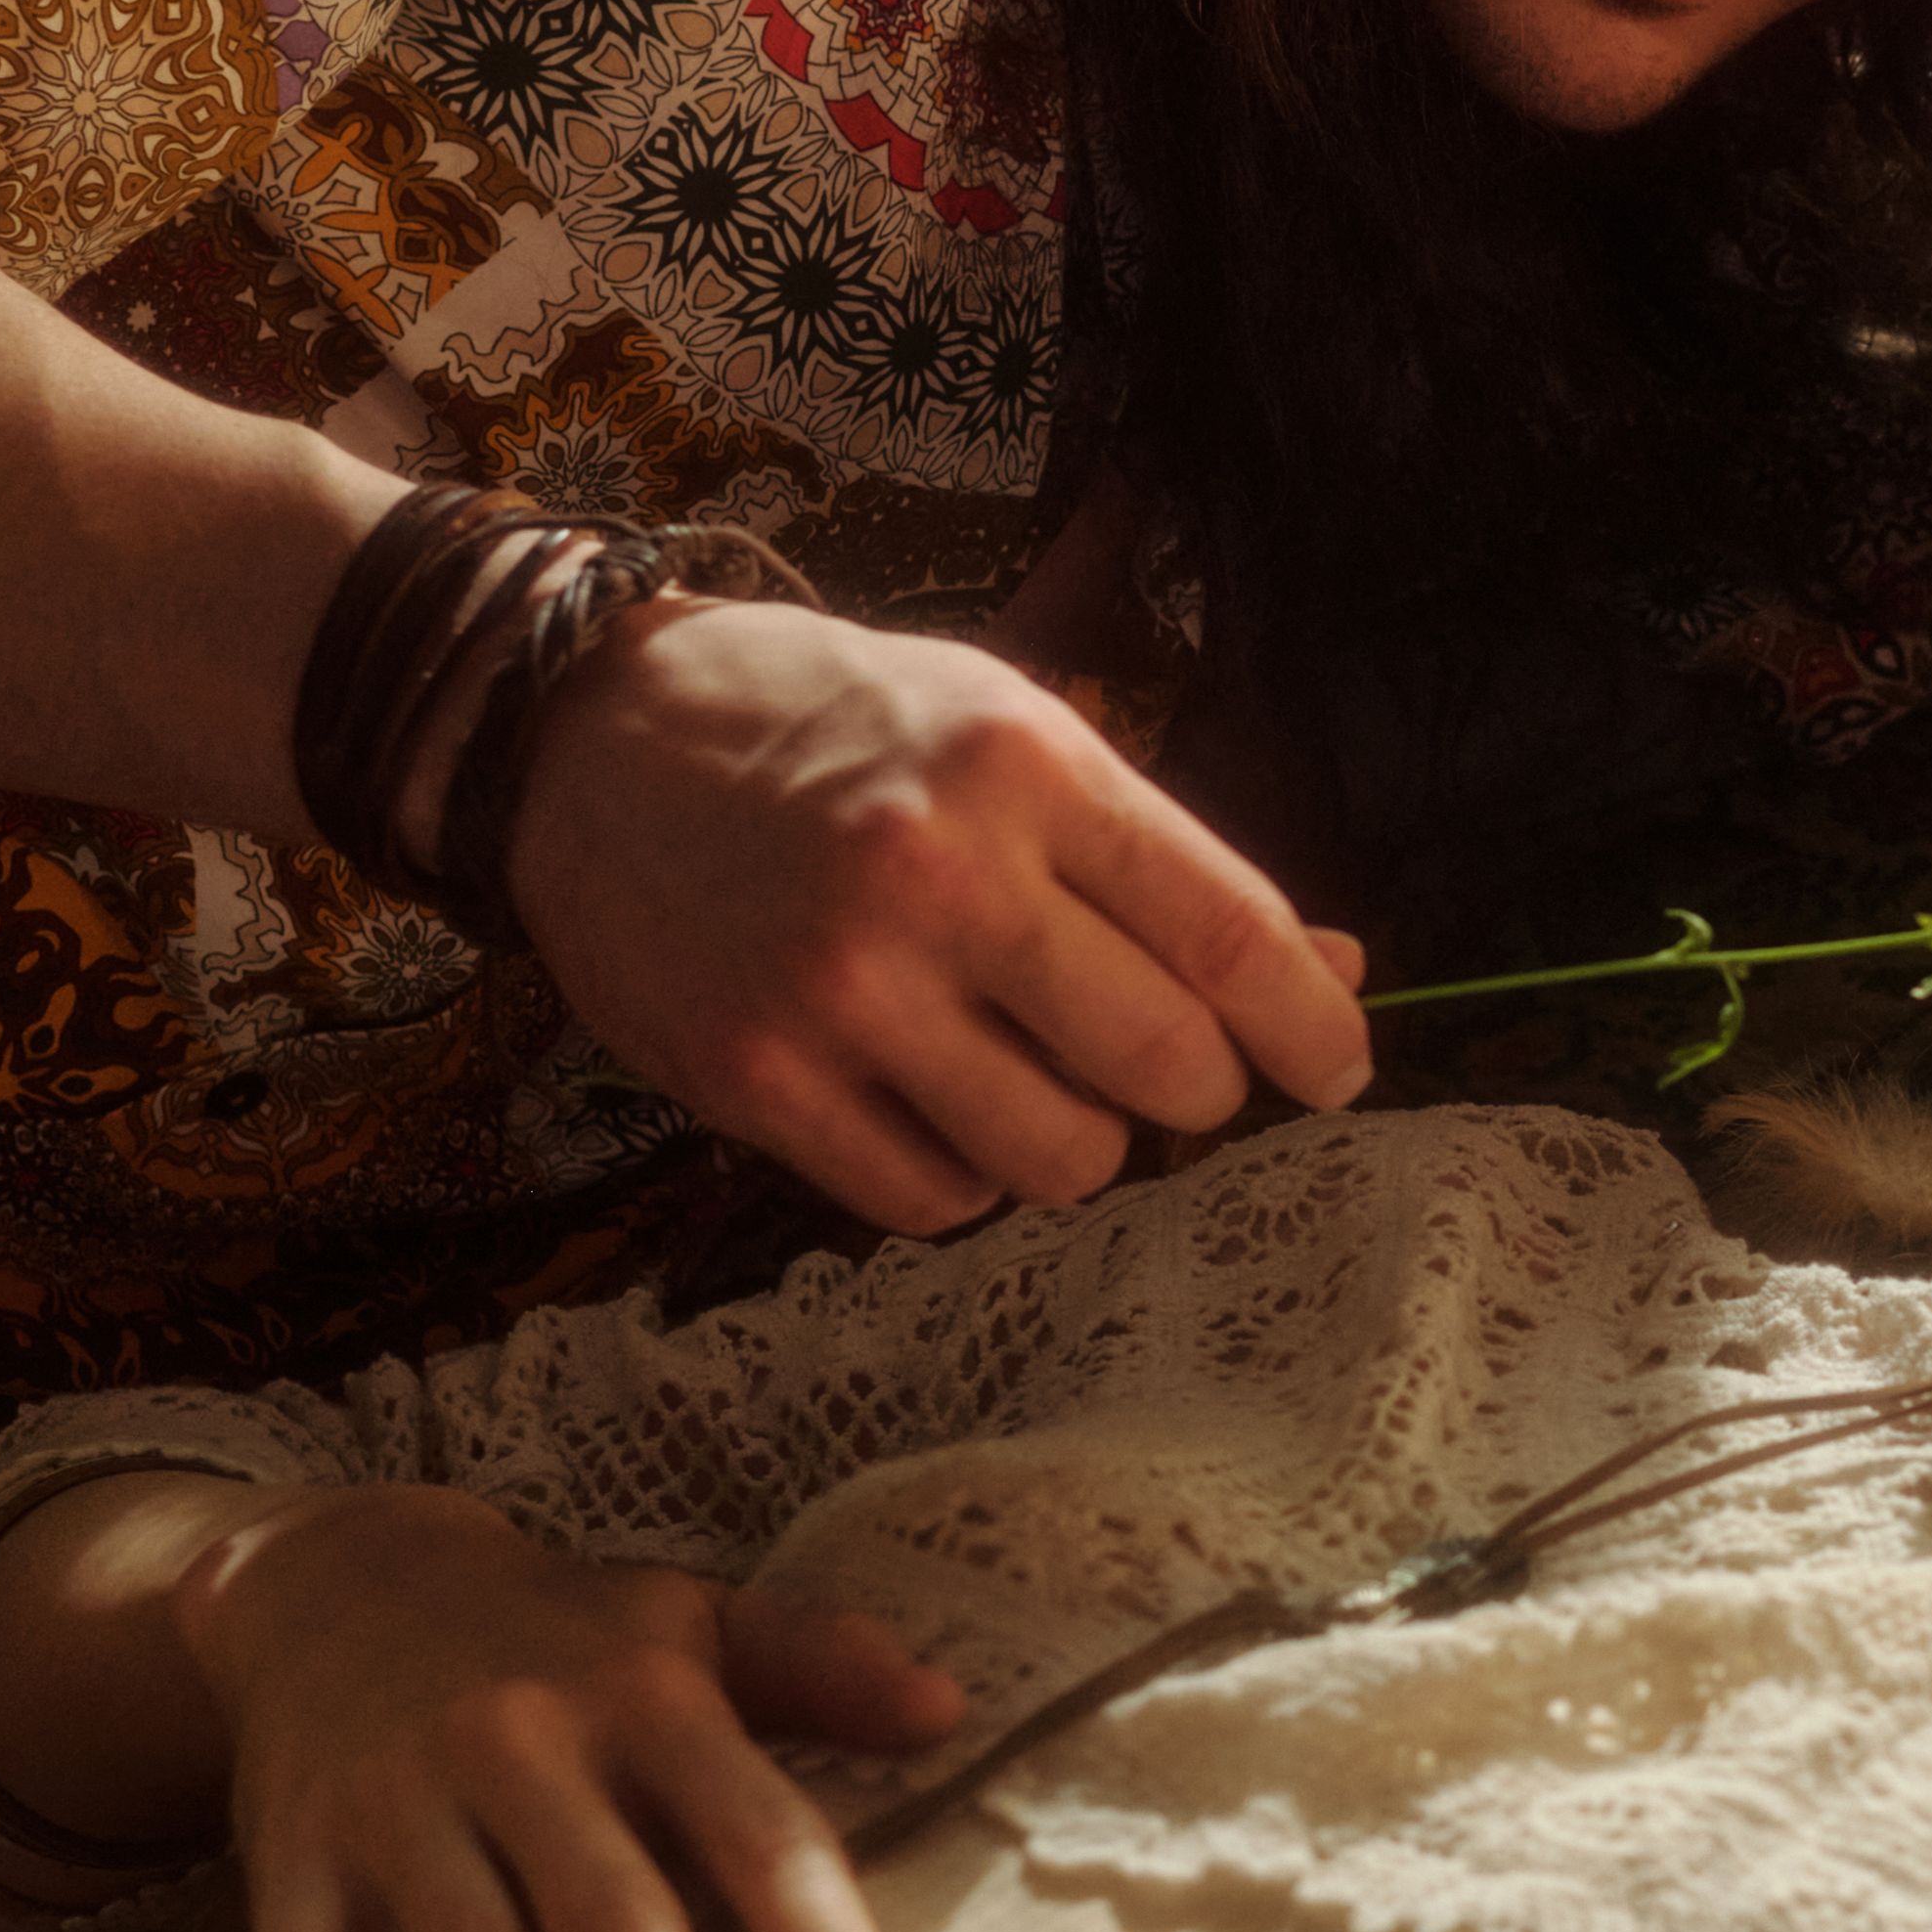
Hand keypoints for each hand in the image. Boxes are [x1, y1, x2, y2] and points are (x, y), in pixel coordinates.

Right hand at [185, 1483, 968, 1931]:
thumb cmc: (554, 1630)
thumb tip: (954, 1711)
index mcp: (647, 1700)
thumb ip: (822, 1662)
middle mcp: (525, 1747)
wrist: (335, 1573)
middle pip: (609, 1914)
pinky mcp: (295, 1855)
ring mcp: (402, 1804)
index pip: (756, 1829)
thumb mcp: (692, 1617)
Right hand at [505, 599, 1372, 1233]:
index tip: (1341, 1067)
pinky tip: (929, 1104)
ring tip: (1032, 1080)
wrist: (590, 736)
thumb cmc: (836, 731)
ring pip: (1064, 1159)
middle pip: (1167, 1066)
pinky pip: (932, 1201)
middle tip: (1169, 1072)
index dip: (1312, 1025)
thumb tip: (1338, 973)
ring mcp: (842, 988)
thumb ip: (1165, 863)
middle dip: (1200, 1092)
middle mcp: (941, 876)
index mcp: (1027, 770)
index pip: (1232, 932)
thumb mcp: (1014, 736)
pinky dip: (960, 1176)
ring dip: (1081, 1145)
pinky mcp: (755, 1078)